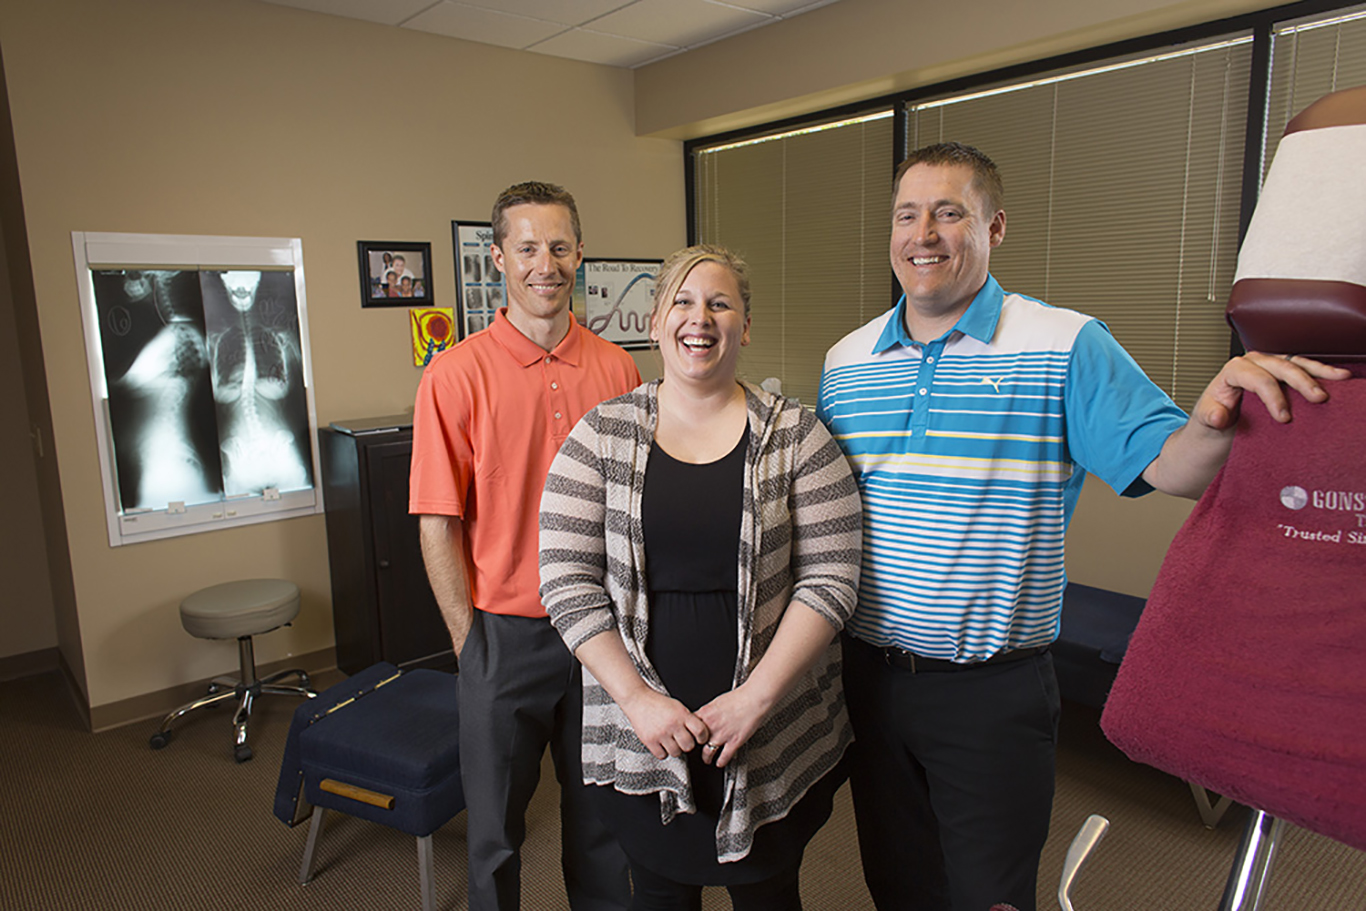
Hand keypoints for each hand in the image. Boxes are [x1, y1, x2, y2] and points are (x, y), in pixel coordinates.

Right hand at [619, 688, 709, 759]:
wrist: (638, 700)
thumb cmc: (658, 703)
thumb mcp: (677, 706)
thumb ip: (688, 719)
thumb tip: (699, 733)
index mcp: (682, 715)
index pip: (700, 731)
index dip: (703, 737)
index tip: (700, 738)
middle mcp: (672, 725)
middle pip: (689, 746)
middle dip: (687, 744)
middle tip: (682, 740)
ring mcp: (661, 734)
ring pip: (676, 753)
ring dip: (675, 749)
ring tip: (670, 741)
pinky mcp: (650, 741)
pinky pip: (662, 755)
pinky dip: (663, 752)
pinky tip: (661, 744)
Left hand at [695, 684, 773, 768]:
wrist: (754, 699)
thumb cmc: (739, 697)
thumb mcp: (717, 701)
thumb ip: (709, 711)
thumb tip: (705, 716)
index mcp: (706, 713)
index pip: (690, 727)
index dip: (689, 733)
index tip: (689, 737)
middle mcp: (711, 725)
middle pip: (696, 741)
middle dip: (696, 746)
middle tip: (696, 749)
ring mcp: (722, 735)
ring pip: (707, 752)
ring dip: (706, 757)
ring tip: (707, 759)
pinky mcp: (734, 742)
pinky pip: (724, 756)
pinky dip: (721, 762)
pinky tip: (720, 762)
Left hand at [1193, 352, 1350, 430]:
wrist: (1218, 420)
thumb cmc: (1214, 416)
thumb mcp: (1206, 419)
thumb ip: (1210, 416)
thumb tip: (1217, 416)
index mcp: (1233, 371)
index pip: (1257, 379)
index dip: (1272, 396)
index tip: (1283, 417)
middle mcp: (1252, 363)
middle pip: (1280, 367)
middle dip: (1301, 381)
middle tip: (1318, 398)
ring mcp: (1269, 365)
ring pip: (1296, 363)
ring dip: (1318, 372)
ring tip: (1339, 379)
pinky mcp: (1282, 372)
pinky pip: (1303, 368)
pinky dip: (1321, 372)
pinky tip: (1338, 377)